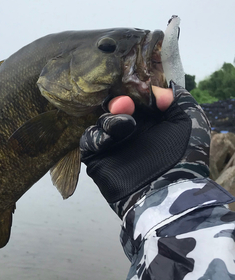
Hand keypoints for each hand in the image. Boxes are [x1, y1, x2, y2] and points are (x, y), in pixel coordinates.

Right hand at [80, 84, 210, 216]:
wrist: (166, 193)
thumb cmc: (184, 157)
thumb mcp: (191, 121)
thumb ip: (178, 98)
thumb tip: (160, 87)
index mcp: (150, 120)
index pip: (134, 97)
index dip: (133, 89)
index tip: (137, 86)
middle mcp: (130, 131)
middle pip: (113, 105)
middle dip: (118, 101)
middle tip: (125, 103)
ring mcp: (113, 145)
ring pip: (100, 120)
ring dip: (110, 118)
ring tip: (126, 125)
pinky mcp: (98, 158)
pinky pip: (89, 139)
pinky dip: (97, 135)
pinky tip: (110, 138)